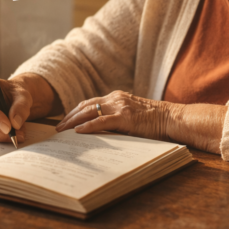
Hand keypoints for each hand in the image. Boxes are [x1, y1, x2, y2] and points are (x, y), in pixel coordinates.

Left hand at [55, 91, 172, 140]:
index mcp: (117, 97)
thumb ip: (117, 117)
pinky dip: (87, 126)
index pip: (90, 103)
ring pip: (89, 111)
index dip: (76, 111)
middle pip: (85, 106)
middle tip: (58, 127)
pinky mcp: (124, 117)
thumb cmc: (154, 120)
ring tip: (62, 130)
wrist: (171, 118)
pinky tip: (78, 131)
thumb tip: (101, 129)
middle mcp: (115, 98)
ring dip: (73, 121)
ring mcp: (119, 107)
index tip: (65, 120)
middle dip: (70, 116)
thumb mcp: (132, 114)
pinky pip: (101, 121)